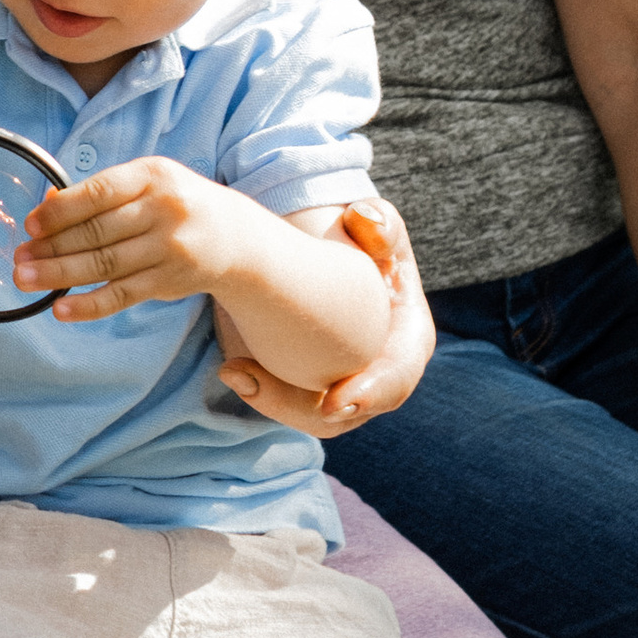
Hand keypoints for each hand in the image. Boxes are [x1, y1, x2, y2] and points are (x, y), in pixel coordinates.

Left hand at [18, 153, 261, 317]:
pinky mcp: (170, 281)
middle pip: (97, 232)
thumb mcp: (145, 183)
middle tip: (18, 258)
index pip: (98, 193)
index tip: (30, 225)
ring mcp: (169, 248)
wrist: (235, 236)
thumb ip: (98, 193)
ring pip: (105, 264)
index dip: (61, 211)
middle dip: (52, 247)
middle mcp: (164, 210)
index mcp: (152, 175)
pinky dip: (90, 304)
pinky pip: (123, 295)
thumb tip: (44, 204)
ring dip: (60, 275)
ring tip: (26, 279)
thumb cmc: (174, 203)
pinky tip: (61, 309)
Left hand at [216, 202, 431, 433]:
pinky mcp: (314, 390)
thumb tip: (365, 222)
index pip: (396, 377)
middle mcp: (381, 373)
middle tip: (253, 387)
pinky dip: (261, 391)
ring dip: (272, 401)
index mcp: (408, 339)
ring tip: (233, 372)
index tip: (332, 402)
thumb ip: (378, 221)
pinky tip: (229, 369)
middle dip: (301, 408)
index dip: (371, 393)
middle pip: (348, 409)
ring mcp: (347, 386)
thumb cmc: (359, 240)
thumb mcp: (374, 226)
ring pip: (312, 415)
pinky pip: (291, 405)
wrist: (331, 257)